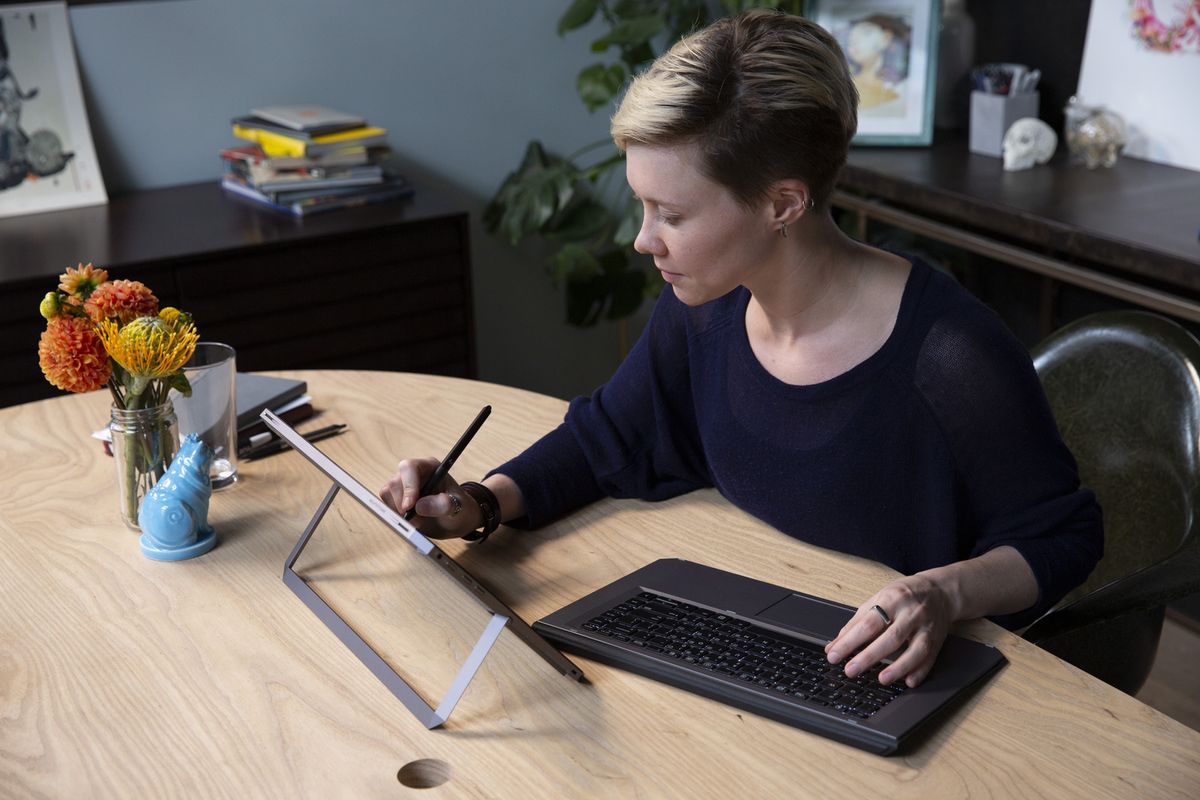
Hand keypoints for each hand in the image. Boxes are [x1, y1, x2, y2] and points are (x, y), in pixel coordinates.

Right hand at [378, 457, 481, 538]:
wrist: (455, 521)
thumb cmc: (459, 509)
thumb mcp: (459, 507)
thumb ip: (443, 504)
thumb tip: (420, 506)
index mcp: (429, 467)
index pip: (410, 468)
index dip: (408, 486)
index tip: (410, 506)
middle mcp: (413, 473)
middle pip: (395, 482)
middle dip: (402, 503)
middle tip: (416, 520)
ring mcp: (403, 485)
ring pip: (387, 494)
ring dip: (399, 512)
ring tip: (418, 521)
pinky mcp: (396, 499)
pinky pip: (386, 505)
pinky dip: (396, 516)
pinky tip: (411, 522)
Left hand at [823, 572, 954, 688]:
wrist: (939, 592)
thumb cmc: (902, 597)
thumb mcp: (877, 600)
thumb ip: (855, 623)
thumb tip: (833, 646)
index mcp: (891, 600)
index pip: (868, 623)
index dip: (850, 641)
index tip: (834, 655)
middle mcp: (910, 613)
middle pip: (891, 637)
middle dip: (869, 656)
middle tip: (850, 671)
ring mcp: (926, 627)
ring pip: (915, 649)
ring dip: (899, 667)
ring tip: (882, 679)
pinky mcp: (938, 641)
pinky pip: (930, 658)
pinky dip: (920, 671)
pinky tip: (909, 682)